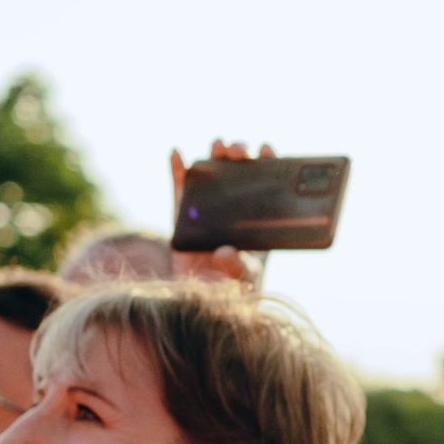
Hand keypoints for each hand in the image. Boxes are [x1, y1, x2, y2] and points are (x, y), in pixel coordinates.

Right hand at [168, 139, 269, 286]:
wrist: (206, 299)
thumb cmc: (235, 287)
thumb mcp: (244, 277)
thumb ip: (236, 265)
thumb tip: (223, 252)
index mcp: (256, 218)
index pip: (266, 184)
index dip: (267, 164)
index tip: (267, 149)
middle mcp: (233, 207)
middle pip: (237, 173)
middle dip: (239, 156)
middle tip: (238, 151)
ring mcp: (207, 209)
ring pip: (210, 175)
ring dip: (214, 155)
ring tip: (218, 144)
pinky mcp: (184, 216)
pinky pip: (179, 188)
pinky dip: (177, 169)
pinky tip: (177, 153)